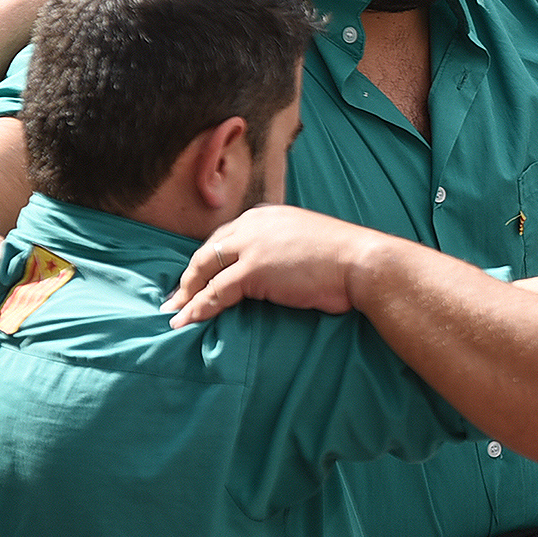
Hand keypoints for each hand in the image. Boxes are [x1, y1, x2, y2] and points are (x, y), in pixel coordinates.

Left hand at [165, 206, 374, 325]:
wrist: (363, 262)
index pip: (225, 237)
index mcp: (267, 215)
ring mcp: (252, 245)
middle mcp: (254, 224)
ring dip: (186, 294)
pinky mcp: (253, 270)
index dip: (208, 259)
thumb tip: (277, 270)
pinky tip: (185, 321)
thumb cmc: (346, 258)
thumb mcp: (308, 243)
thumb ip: (285, 248)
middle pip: (208, 251)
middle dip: (189, 277)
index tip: (196, 277)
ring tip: (174, 314)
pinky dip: (197, 308)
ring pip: (206, 270)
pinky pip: (215, 292)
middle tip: (175, 298)